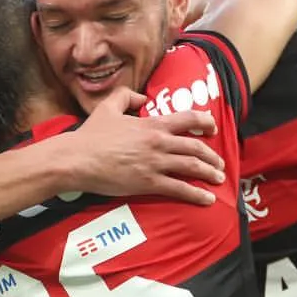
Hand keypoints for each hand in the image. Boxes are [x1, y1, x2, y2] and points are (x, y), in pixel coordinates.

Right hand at [68, 86, 224, 204]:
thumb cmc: (90, 135)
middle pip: (196, 146)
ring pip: (192, 167)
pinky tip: (207, 199)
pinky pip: (179, 188)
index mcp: (151, 124)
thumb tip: (143, 99)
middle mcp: (159, 142)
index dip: (205, 122)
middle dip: (212, 156)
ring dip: (210, 173)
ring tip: (219, 179)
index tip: (213, 127)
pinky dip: (196, 194)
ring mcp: (155, 163)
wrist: (77, 158)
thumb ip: (127, 96)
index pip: (188, 119)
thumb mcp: (108, 106)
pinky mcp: (149, 183)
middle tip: (219, 163)